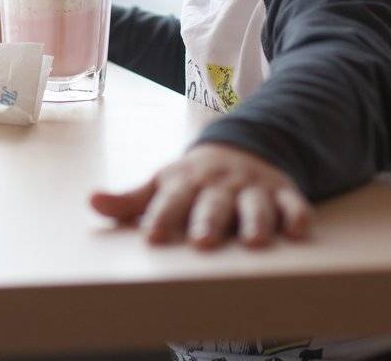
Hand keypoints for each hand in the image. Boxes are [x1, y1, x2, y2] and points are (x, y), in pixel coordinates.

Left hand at [89, 143, 311, 248]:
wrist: (242, 147)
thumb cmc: (194, 179)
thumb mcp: (162, 183)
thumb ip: (130, 200)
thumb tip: (92, 203)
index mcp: (186, 182)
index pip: (171, 200)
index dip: (162, 217)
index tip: (153, 236)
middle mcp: (219, 184)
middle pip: (213, 204)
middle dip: (208, 221)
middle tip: (203, 242)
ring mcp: (252, 187)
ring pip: (255, 204)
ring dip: (255, 221)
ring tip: (255, 242)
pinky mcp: (283, 192)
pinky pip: (293, 203)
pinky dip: (297, 215)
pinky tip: (298, 231)